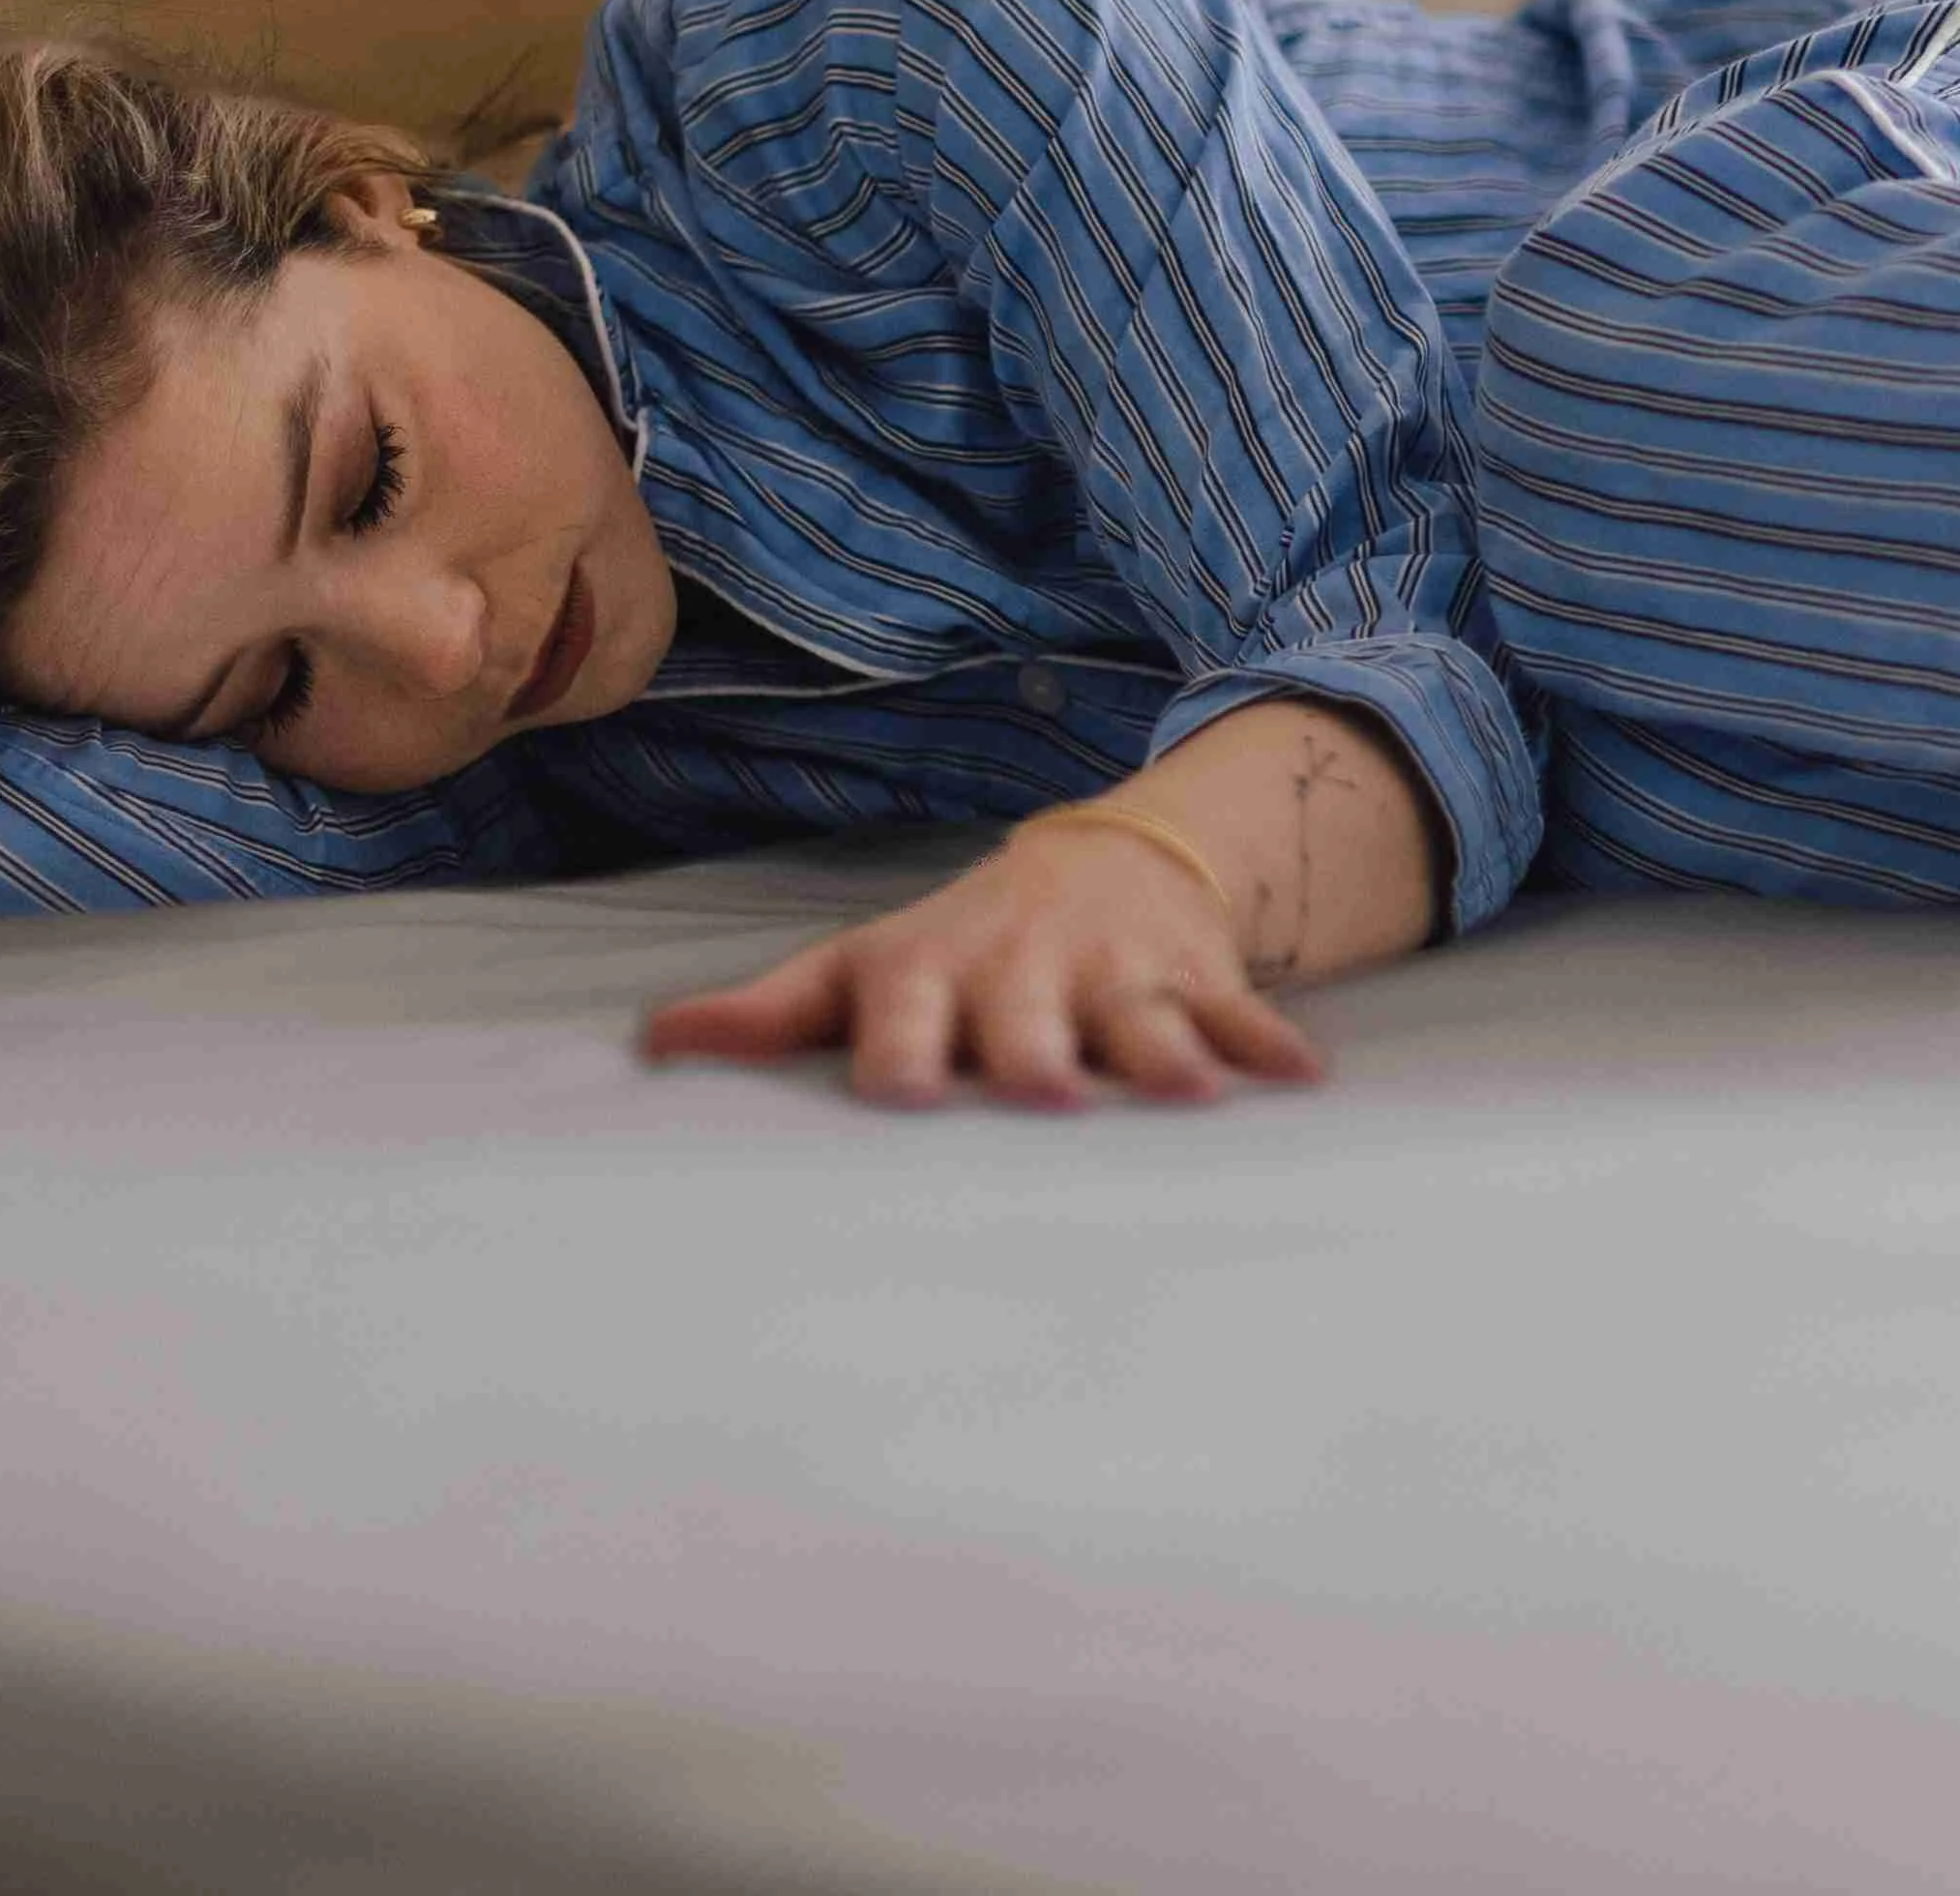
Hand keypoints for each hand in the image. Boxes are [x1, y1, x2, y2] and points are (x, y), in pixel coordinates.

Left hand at [641, 815, 1328, 1111]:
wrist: (1095, 865)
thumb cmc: (958, 953)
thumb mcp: (863, 970)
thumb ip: (772, 1016)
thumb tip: (654, 1046)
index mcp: (932, 974)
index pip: (907, 1014)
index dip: (905, 1051)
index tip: (901, 1093)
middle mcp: (1023, 970)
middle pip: (1030, 1018)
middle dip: (1042, 1051)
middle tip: (1050, 1091)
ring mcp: (1117, 972)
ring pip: (1143, 1015)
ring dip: (1168, 1050)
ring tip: (1188, 1091)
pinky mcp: (1197, 978)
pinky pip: (1241, 1013)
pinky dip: (1273, 1046)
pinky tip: (1305, 1084)